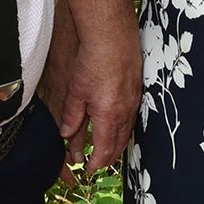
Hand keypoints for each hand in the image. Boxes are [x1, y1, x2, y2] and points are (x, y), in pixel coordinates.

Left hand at [53, 28, 141, 185]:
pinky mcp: (138, 88)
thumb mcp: (76, 92)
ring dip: (118, 142)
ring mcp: (134, 100)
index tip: (89, 168)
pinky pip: (132, 115)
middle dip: (110, 157)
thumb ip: (72, 116)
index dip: (97, 162)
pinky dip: (124, 126)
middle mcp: (126, 111)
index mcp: (109, 116)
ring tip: (108, 148)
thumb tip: (66, 134)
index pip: (106, 150)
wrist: (112, 35)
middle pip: (120, 143)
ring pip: (128, 130)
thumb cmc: (93, 61)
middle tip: (99, 163)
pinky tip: (118, 122)